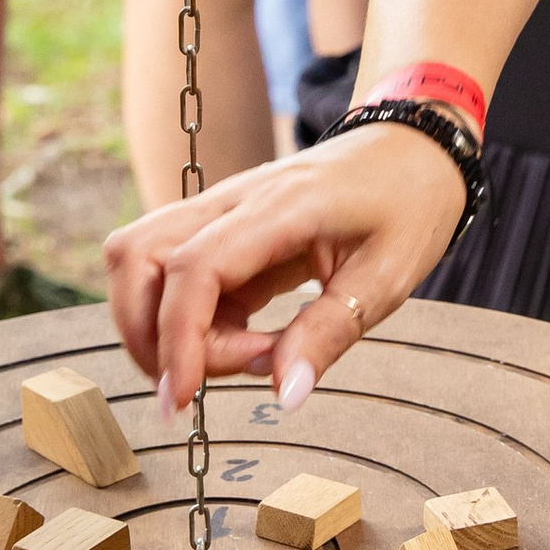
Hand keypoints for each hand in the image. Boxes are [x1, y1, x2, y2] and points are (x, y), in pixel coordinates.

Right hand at [105, 122, 470, 423]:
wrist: (413, 150)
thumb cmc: (407, 205)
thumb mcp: (387, 277)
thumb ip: (329, 332)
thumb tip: (285, 394)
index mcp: (281, 206)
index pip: (195, 268)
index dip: (177, 338)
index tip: (182, 398)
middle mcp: (233, 199)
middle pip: (136, 256)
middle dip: (147, 333)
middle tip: (206, 380)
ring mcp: (219, 209)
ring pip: (139, 260)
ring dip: (159, 325)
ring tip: (237, 356)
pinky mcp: (220, 230)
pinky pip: (175, 275)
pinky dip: (189, 318)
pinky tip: (245, 339)